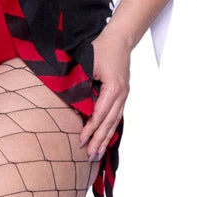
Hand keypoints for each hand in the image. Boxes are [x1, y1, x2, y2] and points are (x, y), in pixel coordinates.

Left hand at [78, 26, 130, 161]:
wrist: (119, 40)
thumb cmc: (101, 49)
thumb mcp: (88, 63)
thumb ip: (82, 83)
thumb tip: (73, 103)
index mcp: (114, 88)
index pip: (100, 113)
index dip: (90, 128)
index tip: (81, 140)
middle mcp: (122, 94)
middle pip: (109, 122)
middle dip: (99, 140)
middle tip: (90, 156)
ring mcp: (124, 95)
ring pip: (114, 121)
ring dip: (106, 138)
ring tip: (98, 154)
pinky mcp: (122, 95)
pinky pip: (116, 115)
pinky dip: (110, 129)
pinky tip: (105, 139)